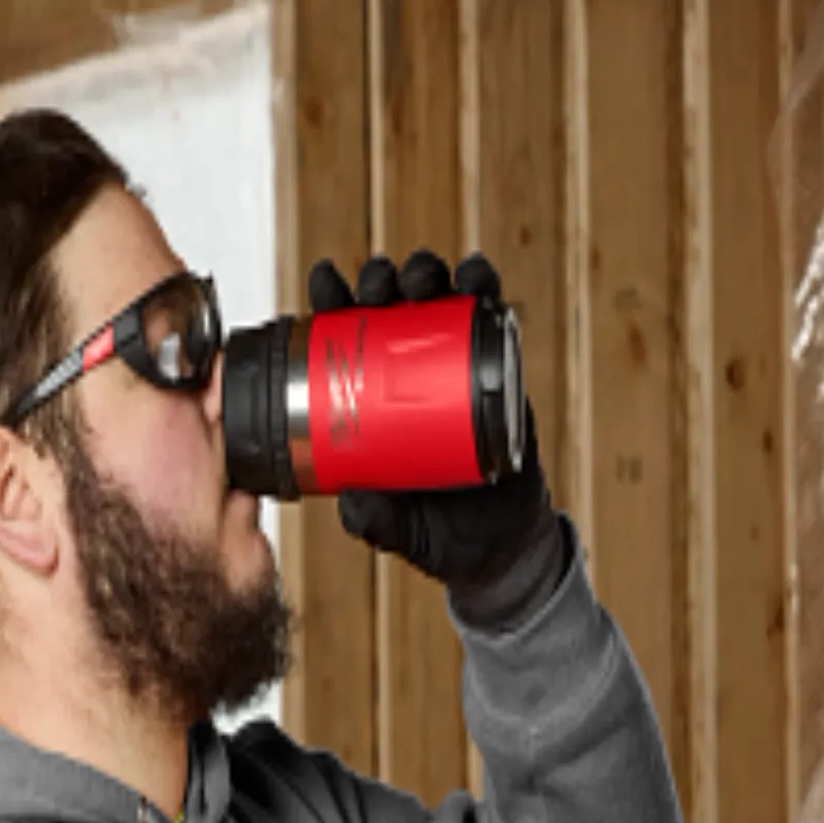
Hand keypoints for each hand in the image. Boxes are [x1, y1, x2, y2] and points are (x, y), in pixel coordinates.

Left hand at [309, 249, 566, 629]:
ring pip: (437, 303)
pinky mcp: (497, 372)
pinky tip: (476, 279)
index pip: (343, 341)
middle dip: (381, 281)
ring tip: (423, 279)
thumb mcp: (394, 529)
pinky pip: (491, 322)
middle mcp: (408, 376)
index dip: (331, 304)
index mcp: (369, 401)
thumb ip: (373, 519)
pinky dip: (484, 292)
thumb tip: (354, 500)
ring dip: (428, 276)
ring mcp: (453, 369)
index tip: (325, 282)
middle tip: (380, 286)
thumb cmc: (434, 530)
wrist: (498, 546)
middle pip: (388, 309)